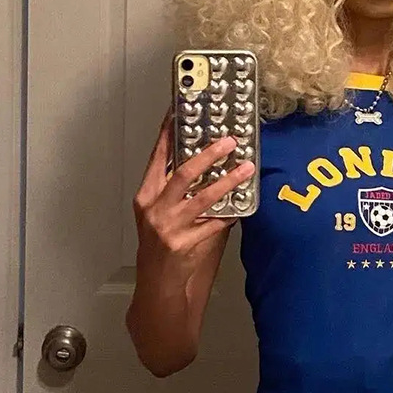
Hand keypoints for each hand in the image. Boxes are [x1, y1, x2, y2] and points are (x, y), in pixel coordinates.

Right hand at [132, 106, 254, 282]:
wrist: (157, 280)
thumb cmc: (160, 242)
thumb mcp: (158, 211)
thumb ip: (175, 188)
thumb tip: (203, 159)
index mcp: (146, 195)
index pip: (157, 157)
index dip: (168, 134)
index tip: (179, 113)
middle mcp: (154, 208)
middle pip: (183, 173)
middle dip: (209, 155)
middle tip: (230, 142)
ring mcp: (169, 226)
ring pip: (203, 197)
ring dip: (228, 181)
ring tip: (246, 169)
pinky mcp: (184, 243)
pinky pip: (214, 224)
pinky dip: (229, 214)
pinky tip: (243, 207)